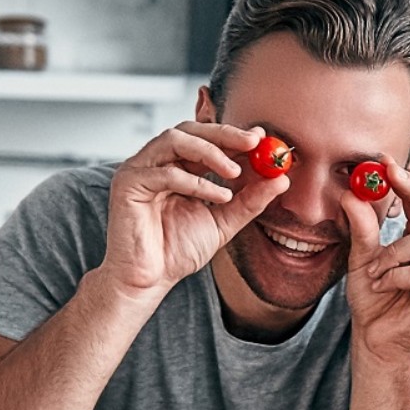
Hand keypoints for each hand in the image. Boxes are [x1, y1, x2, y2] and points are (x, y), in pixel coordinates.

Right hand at [99, 122, 287, 297]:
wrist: (151, 279)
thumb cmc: (178, 250)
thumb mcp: (225, 222)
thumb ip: (250, 201)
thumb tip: (281, 180)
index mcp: (177, 167)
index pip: (205, 139)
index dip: (233, 135)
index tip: (262, 138)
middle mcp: (156, 162)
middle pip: (190, 130)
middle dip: (224, 134)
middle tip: (254, 143)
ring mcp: (139, 170)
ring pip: (174, 140)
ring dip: (210, 152)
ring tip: (236, 172)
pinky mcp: (128, 184)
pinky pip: (165, 173)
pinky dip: (196, 182)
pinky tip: (219, 196)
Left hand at [344, 156, 409, 361]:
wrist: (375, 340)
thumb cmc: (373, 301)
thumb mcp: (361, 258)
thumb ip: (361, 229)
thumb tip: (352, 194)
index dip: (409, 179)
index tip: (385, 161)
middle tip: (389, 177)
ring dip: (393, 253)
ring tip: (374, 271)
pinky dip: (396, 275)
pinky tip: (382, 285)